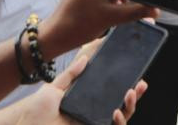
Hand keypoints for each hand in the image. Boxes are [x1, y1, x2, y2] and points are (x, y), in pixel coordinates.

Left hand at [0, 40, 145, 124]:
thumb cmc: (37, 112)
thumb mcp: (53, 88)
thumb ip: (70, 74)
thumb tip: (84, 58)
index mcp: (86, 101)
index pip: (109, 92)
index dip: (123, 84)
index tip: (134, 73)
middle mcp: (92, 113)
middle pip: (121, 104)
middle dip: (135, 95)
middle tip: (140, 84)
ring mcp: (94, 122)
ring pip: (122, 117)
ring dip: (131, 106)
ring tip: (131, 94)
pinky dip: (120, 121)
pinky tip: (117, 112)